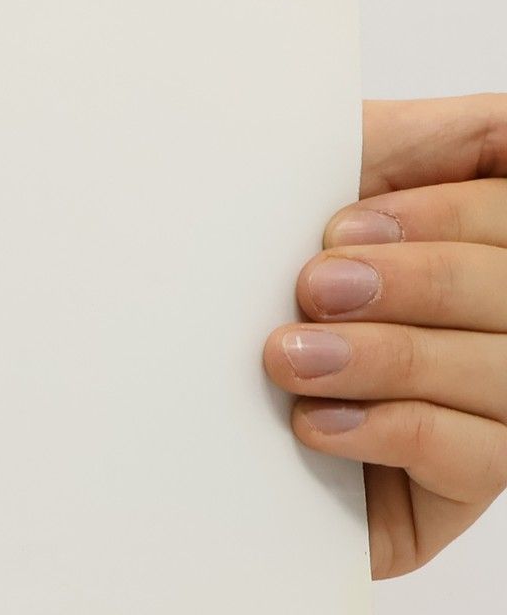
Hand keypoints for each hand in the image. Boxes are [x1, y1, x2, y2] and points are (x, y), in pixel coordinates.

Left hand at [263, 96, 506, 575]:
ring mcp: (488, 413)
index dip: (447, 215)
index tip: (340, 225)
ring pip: (502, 372)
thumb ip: (395, 148)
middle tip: (311, 288)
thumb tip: (496, 121)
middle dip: (416, 280)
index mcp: (470, 247)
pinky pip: (478, 459)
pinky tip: (315, 424)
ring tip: (289, 359)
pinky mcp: (457, 493)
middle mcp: (492, 327)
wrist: (143, 426)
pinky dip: (393, 430)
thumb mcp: (297, 200)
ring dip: (389, 358)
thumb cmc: (226, 298)